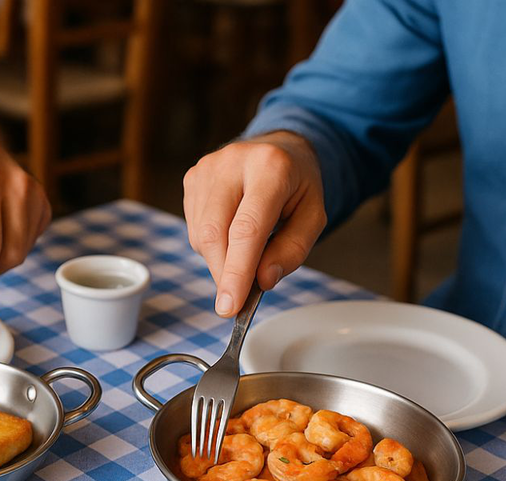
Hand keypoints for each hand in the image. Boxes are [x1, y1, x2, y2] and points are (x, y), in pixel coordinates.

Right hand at [183, 131, 326, 316]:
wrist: (278, 149)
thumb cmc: (296, 187)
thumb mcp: (312, 218)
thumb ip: (292, 251)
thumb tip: (262, 280)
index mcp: (271, 168)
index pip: (246, 230)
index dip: (236, 272)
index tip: (229, 306)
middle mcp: (233, 162)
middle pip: (215, 234)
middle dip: (223, 274)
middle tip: (234, 299)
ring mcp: (207, 169)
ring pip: (201, 235)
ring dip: (219, 259)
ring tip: (245, 250)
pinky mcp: (192, 178)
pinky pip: (194, 228)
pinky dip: (212, 245)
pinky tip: (230, 233)